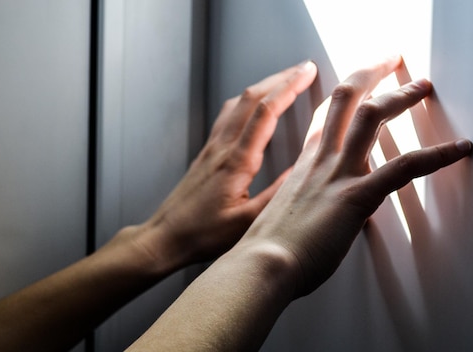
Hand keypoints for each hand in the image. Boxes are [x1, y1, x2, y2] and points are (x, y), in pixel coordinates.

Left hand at [122, 61, 317, 271]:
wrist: (166, 236)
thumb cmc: (203, 234)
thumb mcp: (246, 223)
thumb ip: (276, 196)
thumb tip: (303, 172)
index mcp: (236, 162)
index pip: (266, 113)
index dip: (289, 88)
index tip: (307, 72)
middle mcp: (222, 148)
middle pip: (251, 98)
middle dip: (280, 78)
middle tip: (303, 68)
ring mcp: (212, 148)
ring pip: (238, 104)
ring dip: (263, 87)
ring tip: (284, 82)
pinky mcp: (207, 153)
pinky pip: (227, 116)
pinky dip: (246, 102)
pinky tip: (253, 107)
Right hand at [240, 56, 471, 296]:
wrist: (261, 265)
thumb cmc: (272, 248)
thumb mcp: (290, 214)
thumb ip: (311, 202)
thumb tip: (327, 208)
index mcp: (305, 163)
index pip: (327, 115)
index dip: (346, 92)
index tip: (360, 80)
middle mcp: (322, 159)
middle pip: (346, 99)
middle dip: (372, 73)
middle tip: (392, 60)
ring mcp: (339, 174)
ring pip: (371, 117)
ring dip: (400, 96)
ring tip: (423, 85)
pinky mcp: (356, 197)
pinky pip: (402, 168)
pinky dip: (435, 155)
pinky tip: (458, 149)